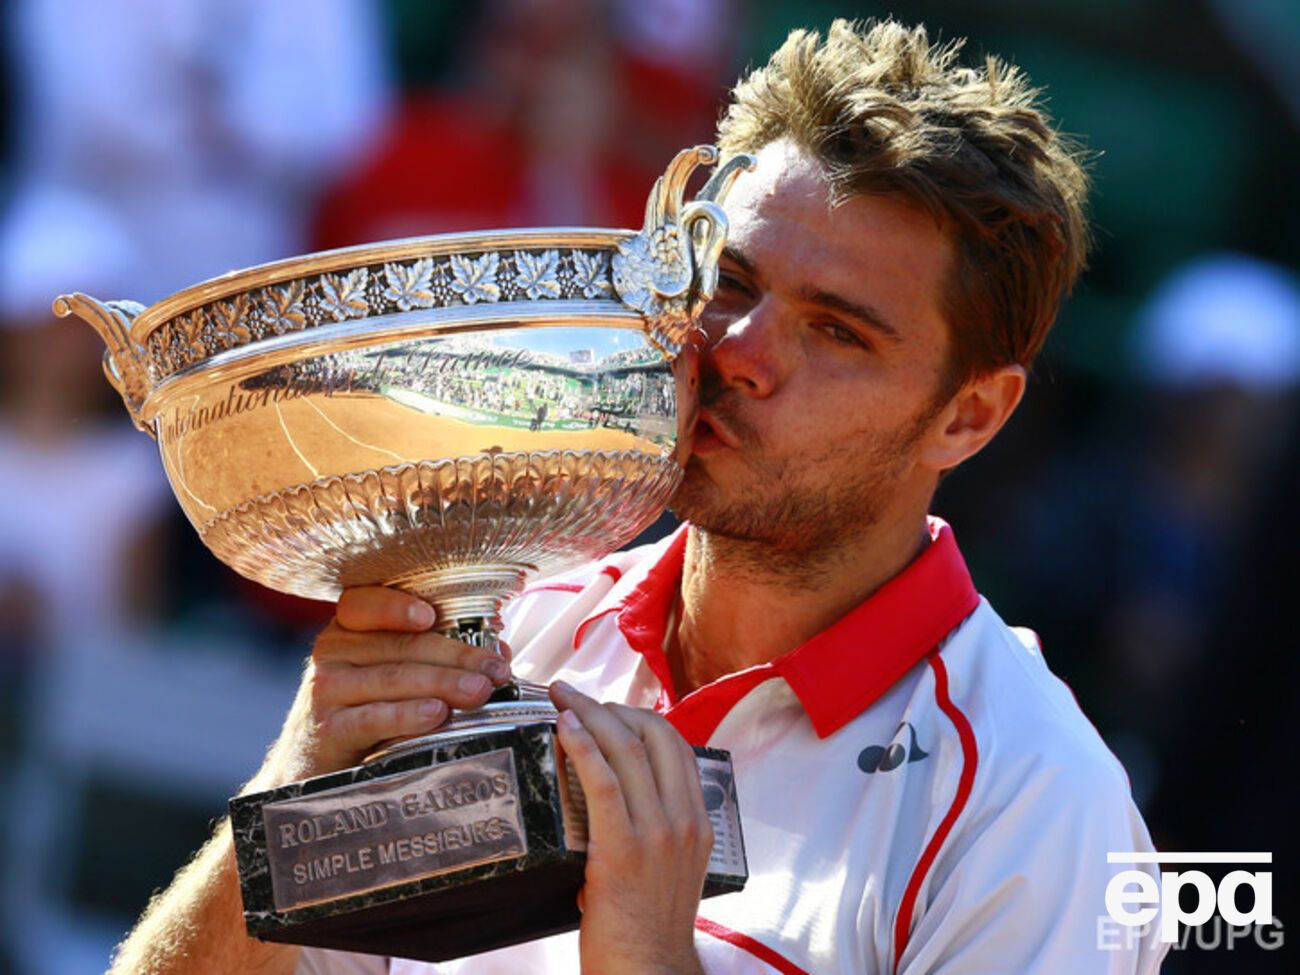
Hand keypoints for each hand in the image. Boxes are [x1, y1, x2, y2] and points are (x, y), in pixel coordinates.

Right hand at [249, 587, 511, 788]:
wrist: (311, 770)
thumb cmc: (365, 712)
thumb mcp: (393, 675)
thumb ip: (438, 654)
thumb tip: (499, 645)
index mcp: (349, 628)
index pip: (365, 602)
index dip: (398, 605)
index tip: (433, 616)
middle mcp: (332, 651)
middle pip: (400, 646)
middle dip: (456, 656)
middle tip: (496, 670)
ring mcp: (325, 691)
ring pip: (393, 678)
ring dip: (442, 683)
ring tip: (480, 692)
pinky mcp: (327, 731)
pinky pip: (373, 718)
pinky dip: (407, 715)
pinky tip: (436, 715)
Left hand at [551, 681, 711, 974]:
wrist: (649, 972)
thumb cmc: (649, 929)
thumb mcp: (668, 871)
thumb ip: (653, 832)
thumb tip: (612, 805)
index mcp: (698, 822)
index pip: (675, 747)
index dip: (639, 716)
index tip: (607, 707)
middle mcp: (684, 820)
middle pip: (652, 736)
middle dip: (610, 705)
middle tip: (575, 693)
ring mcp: (657, 833)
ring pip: (626, 751)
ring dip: (589, 715)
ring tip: (561, 699)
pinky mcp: (624, 850)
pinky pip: (604, 784)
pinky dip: (584, 748)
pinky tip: (565, 731)